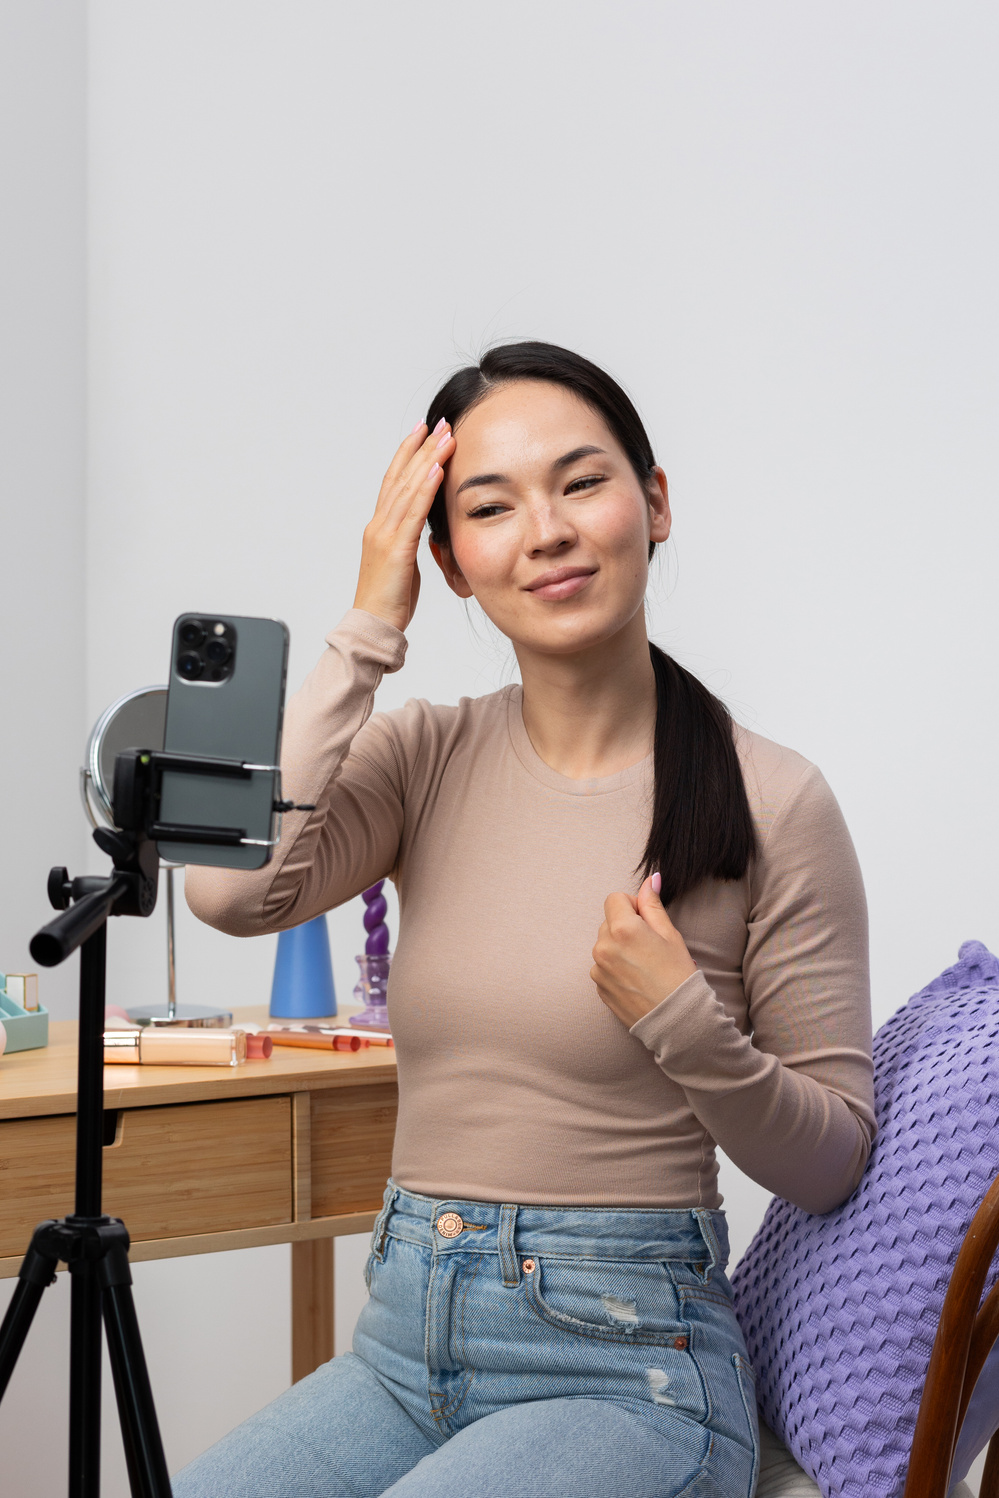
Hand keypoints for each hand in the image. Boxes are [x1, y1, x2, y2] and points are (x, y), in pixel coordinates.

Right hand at [352, 419, 455, 632]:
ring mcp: (385, 534)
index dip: (408, 455)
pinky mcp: (396, 548)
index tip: (423, 432)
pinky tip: (438, 468)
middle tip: (438, 422)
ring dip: (427, 458)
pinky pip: (413, 511)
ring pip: (407, 487)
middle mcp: (379, 525)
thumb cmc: (389, 601)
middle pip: (400, 476)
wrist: (373, 625)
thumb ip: (409, 543)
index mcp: (380, 528)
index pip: (394, 482)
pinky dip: (426, 487)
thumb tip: (423, 532)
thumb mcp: (403, 566)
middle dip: (420, 446)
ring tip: (445, 435)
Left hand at [590, 875, 697, 1028]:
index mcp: (622, 929)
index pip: (614, 899)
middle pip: (609, 922)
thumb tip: (650, 879)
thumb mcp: (670, 935)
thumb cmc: (678, 975)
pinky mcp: (598, 986)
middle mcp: (604, 947)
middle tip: (650, 946)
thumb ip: (652, 905)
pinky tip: (637, 979)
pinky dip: (616, 967)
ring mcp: (598, 968)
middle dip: (626, 927)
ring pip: (606, 944)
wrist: (676, 1020)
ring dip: (620, 948)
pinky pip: (604, 966)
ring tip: (644, 966)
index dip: (632, 906)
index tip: (647, 922)